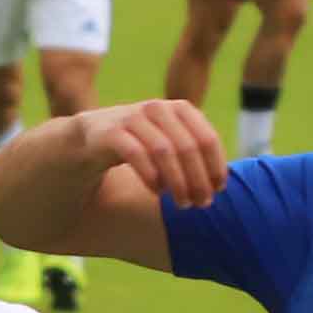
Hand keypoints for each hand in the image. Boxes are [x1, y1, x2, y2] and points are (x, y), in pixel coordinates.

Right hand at [71, 96, 227, 208]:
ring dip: (178, 182)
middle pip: (188, 147)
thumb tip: (219, 184)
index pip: (206, 138)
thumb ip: (193, 154)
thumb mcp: (171, 142)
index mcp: (179, 109)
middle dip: (198, 179)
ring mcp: (133, 118)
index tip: (218, 190)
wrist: (92, 138)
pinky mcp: (112, 132)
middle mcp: (158, 108)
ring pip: (164, 151)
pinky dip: (151, 176)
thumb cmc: (141, 144)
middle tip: (202, 204)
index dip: (215, 166)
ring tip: (183, 204)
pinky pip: (136, 155)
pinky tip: (158, 193)